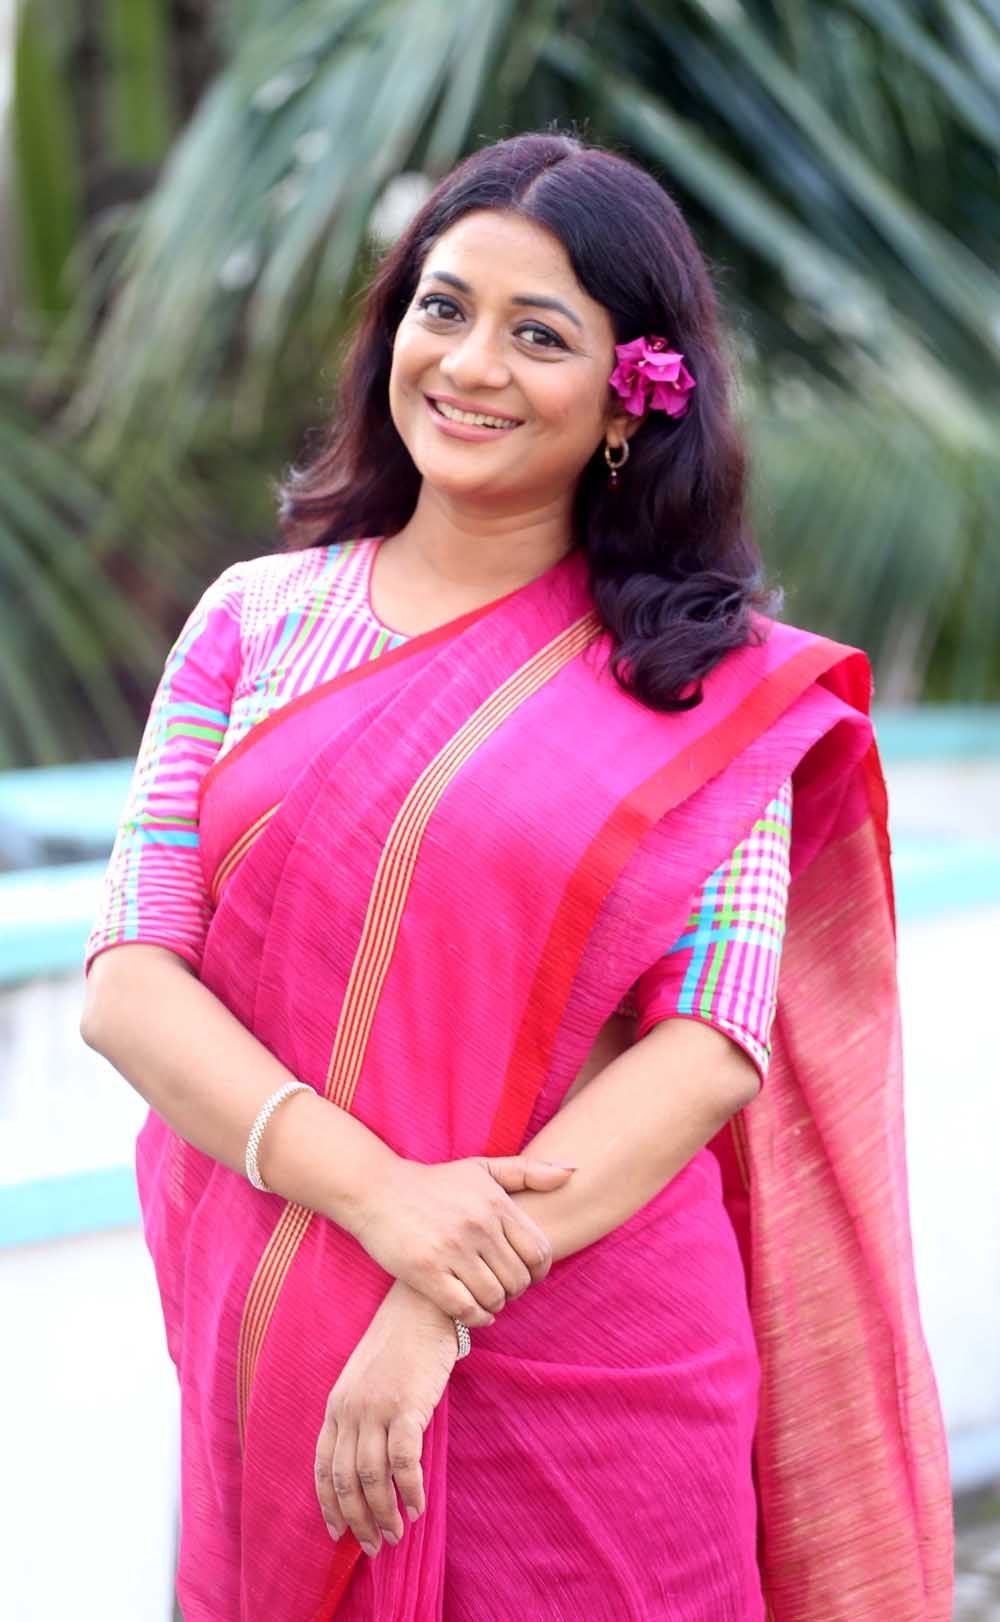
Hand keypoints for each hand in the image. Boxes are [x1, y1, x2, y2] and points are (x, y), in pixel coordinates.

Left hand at [314, 1279, 456, 1556]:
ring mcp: (376, 1408)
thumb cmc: (401, 1345)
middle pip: (345, 1479)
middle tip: (375, 1546)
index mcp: (337, 1405)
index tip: (338, 1533)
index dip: (329, 1504)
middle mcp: (350, 1410)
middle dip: (358, 1520)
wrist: (421, 1307)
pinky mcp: (406, 1406)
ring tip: (396, 1534)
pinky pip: (403, 1461)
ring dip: (383, 1513)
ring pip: (371, 1477)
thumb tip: (373, 1464)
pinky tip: (418, 1506)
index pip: (324, 1466)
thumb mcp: (368, 1380)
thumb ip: (364, 1416)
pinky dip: (409, 1489)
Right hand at [346, 1154, 574, 1326]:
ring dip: (496, 1304)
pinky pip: (466, 1309)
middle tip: (504, 1288)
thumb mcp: (482, 1168)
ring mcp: (451, 1250)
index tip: (527, 1274)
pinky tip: (474, 1311)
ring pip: (495, 1297)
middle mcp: (477, 1225)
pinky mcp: (426, 1272)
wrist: (378, 1191)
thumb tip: (574, 1171)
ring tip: (487, 1298)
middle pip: (519, 1279)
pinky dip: (477, 1317)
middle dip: (516, 1290)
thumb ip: (529, 1172)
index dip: (539, 1271)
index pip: (539, 1252)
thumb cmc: (435, 1183)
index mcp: (495, 1203)